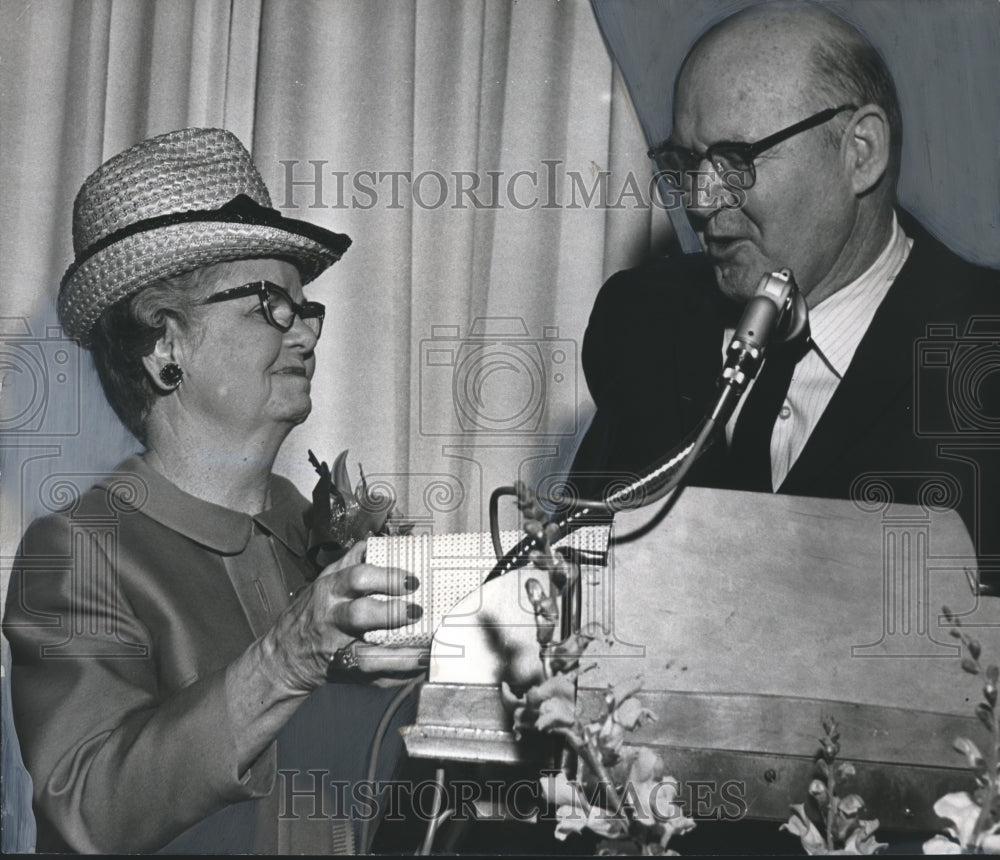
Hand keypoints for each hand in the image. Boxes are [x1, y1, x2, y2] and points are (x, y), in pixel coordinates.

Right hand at [264, 541, 420, 691]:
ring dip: (398, 649)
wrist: (284, 657)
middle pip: (360, 610)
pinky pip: (373, 673)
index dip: (386, 576)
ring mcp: (338, 645)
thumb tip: (376, 542)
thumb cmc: (311, 615)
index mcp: (331, 589)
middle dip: (391, 608)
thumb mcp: (325, 582)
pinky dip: (397, 671)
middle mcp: (333, 616)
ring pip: (366, 649)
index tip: (412, 580)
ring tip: (423, 646)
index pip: (357, 576)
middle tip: (417, 609)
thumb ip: (350, 562)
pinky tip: (419, 666)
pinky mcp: (344, 669)